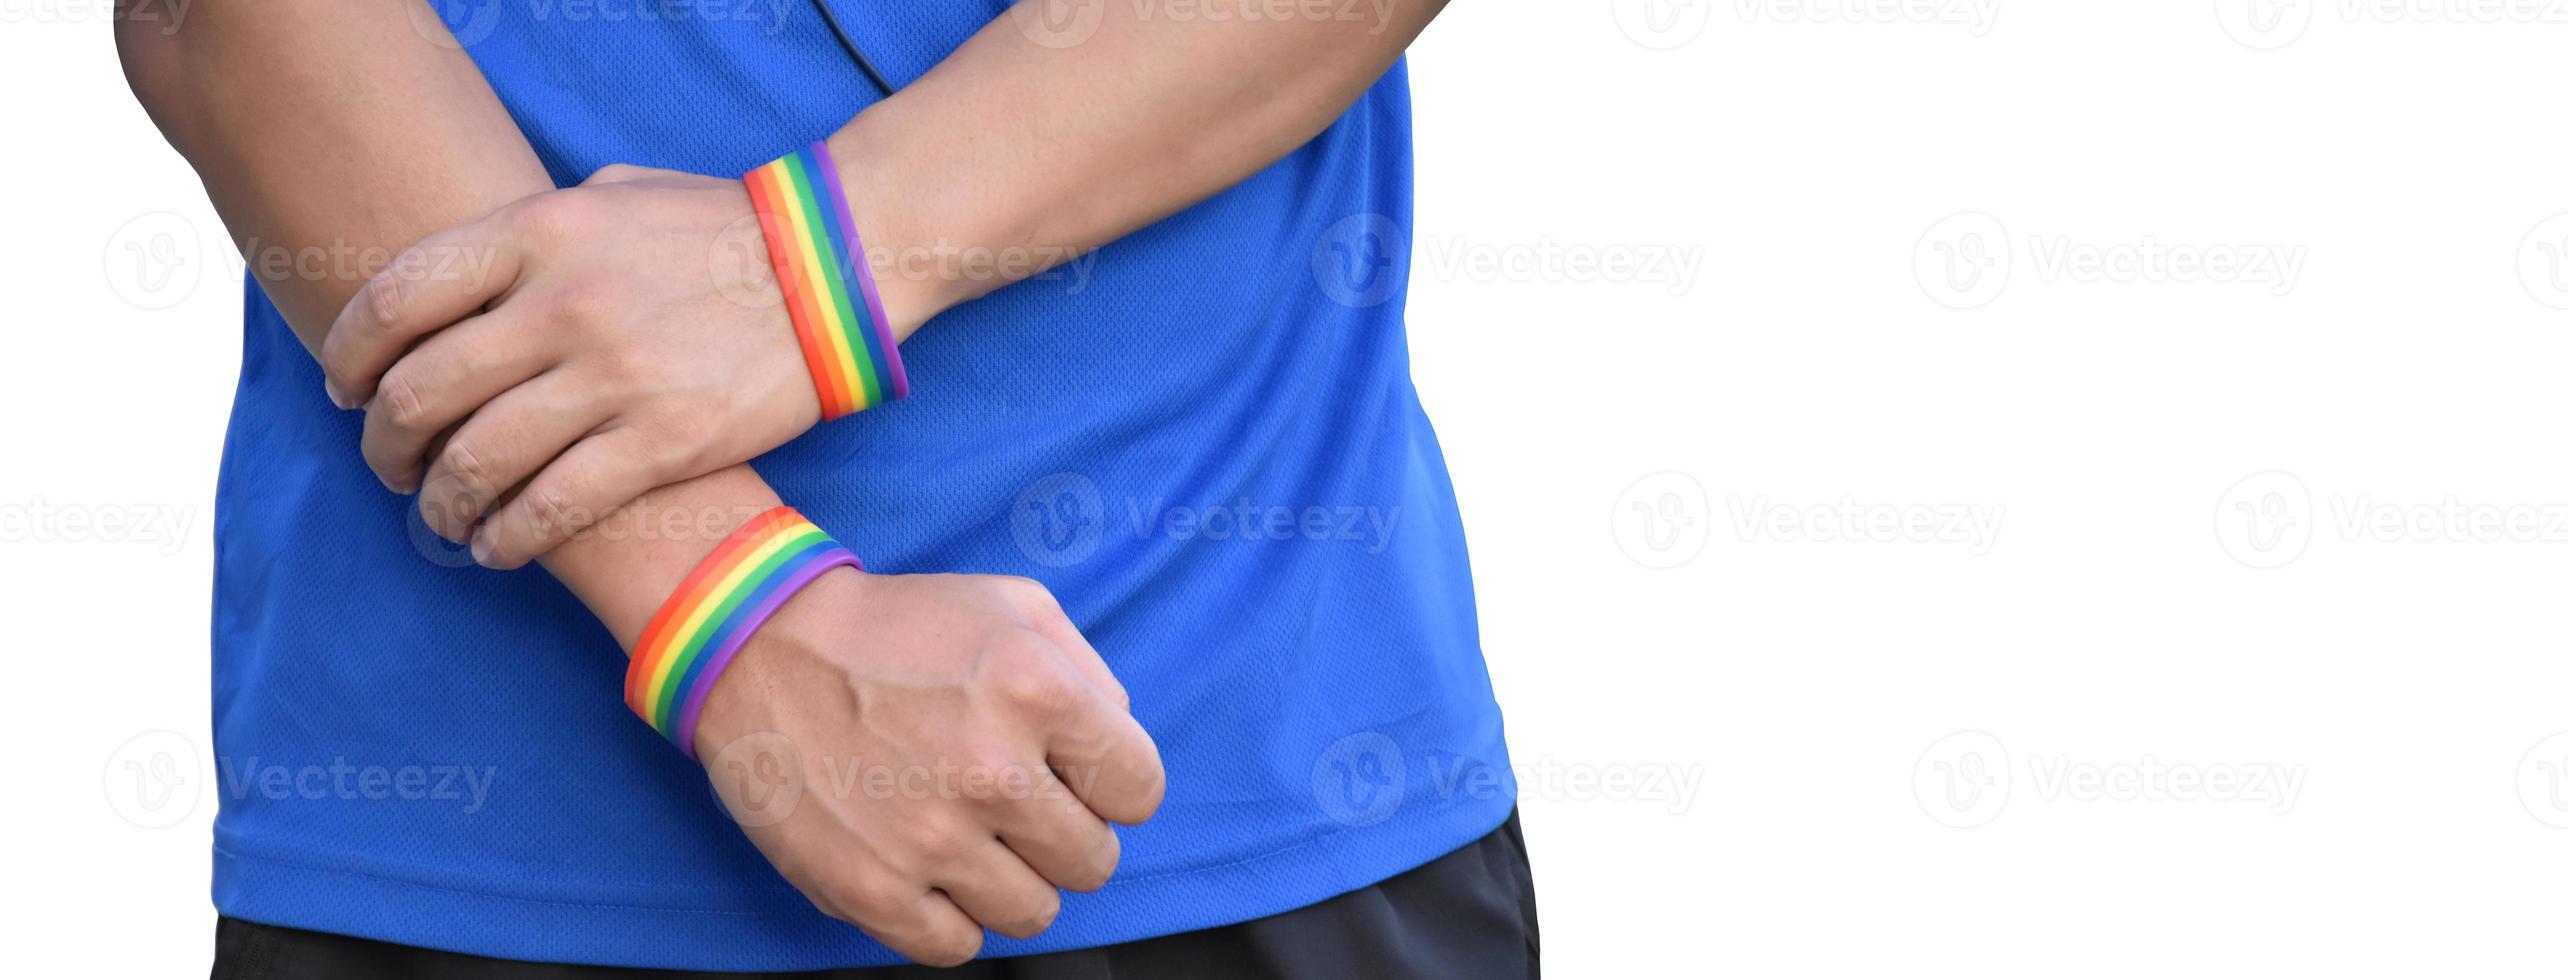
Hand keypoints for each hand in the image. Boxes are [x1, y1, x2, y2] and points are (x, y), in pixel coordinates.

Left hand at [316, 164, 912, 568]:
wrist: (835, 267)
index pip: (397, 301)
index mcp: (538, 233)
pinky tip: (498, 546)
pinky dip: (508, 538)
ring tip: (442, 517)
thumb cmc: (720, 229)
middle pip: (421, 392)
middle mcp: (563, 304)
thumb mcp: (611, 195)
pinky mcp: (664, 440)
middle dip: (385, 444)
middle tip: (390, 465)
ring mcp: (614, 376)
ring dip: (441, 503)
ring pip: (478, 462)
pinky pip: (554, 507)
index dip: (350, 356)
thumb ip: (530, 232)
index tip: (347, 389)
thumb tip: (463, 282)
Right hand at [692, 570, 1163, 966]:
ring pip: (1034, 914)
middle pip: (1093, 861)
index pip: (1140, 792)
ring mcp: (930, 838)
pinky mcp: (872, 889)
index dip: (1113, 785)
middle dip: (1066, 834)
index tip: (1074, 776)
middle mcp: (992, 770)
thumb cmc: (894, 628)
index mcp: (1038, 691)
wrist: (760, 648)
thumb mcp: (1013, 607)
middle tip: (1017, 804)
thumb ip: (1091, 675)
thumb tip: (1118, 745)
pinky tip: (932, 869)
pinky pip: (957, 947)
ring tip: (973, 835)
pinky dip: (952, 917)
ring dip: (1014, 880)